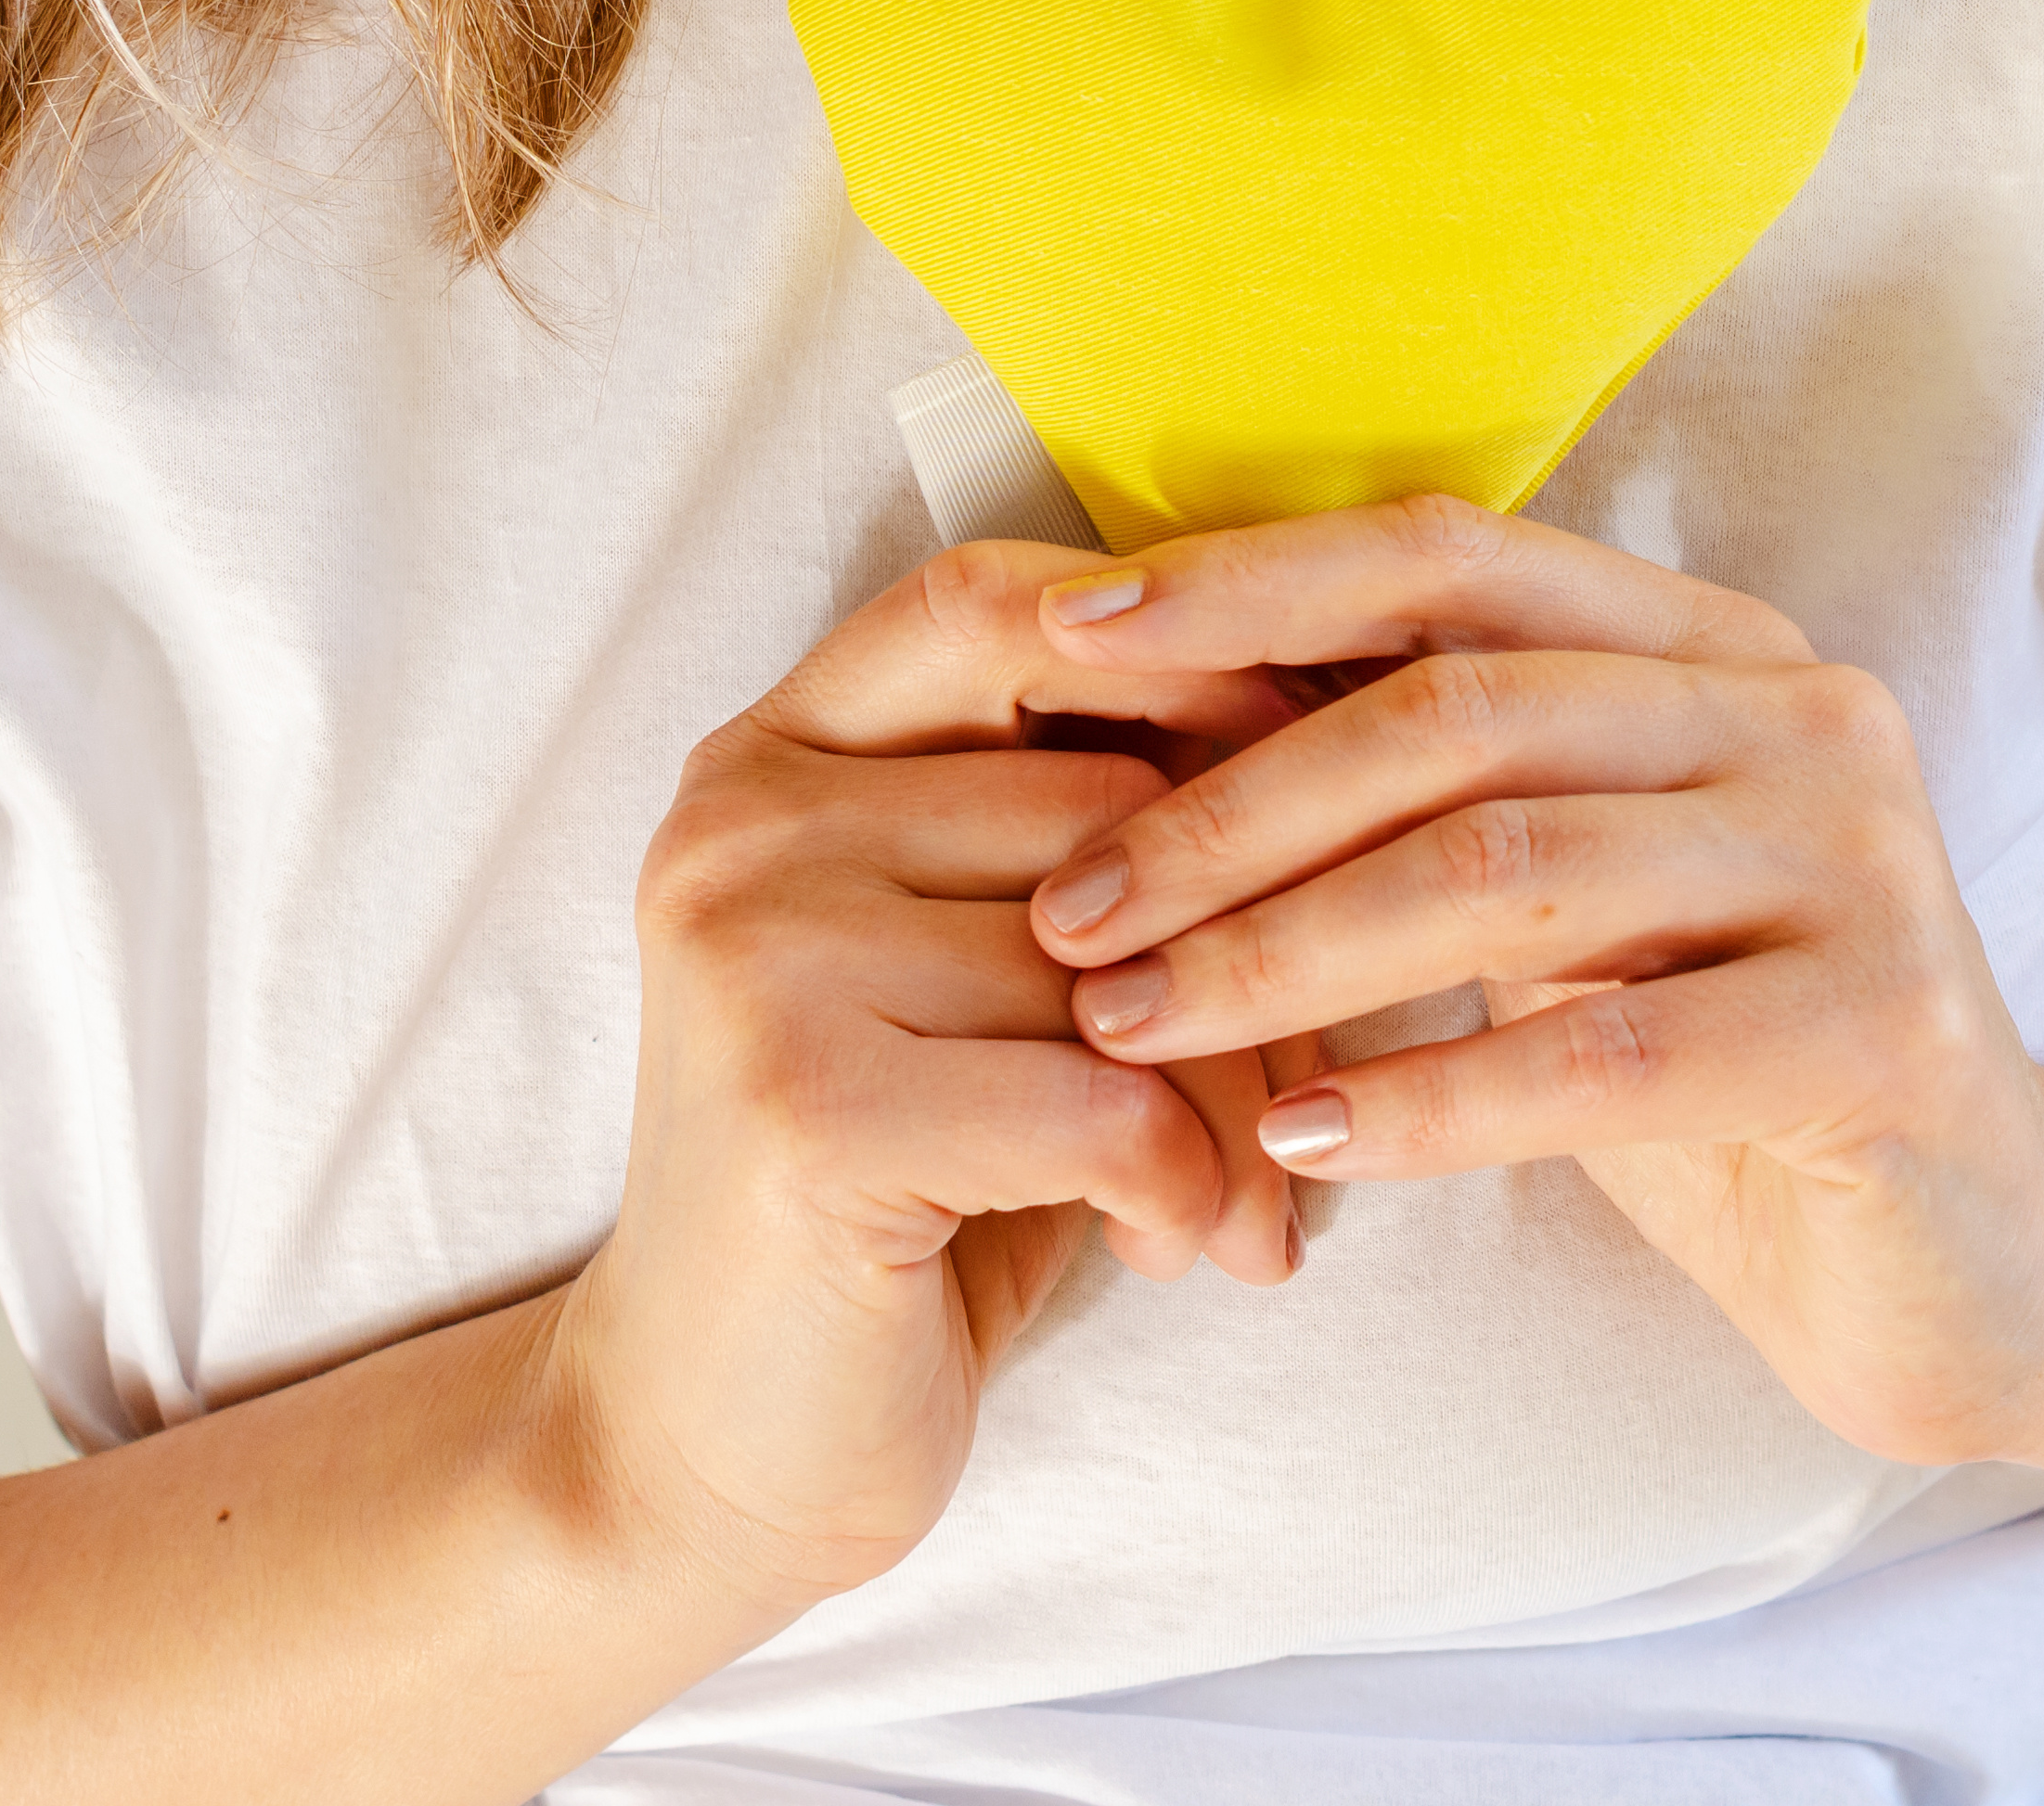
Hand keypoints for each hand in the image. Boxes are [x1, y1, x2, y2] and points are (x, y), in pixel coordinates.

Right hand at [549, 544, 1316, 1611]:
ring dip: (1241, 1095)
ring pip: (1130, 958)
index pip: (991, 600)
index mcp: (774, 755)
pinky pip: (1107, 1097)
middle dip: (1260, 945)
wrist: (707, 1443)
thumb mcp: (976, 975)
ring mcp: (757, 951)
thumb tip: (1336, 714)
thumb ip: (1076, 834)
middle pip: (1111, 799)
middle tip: (1305, 1080)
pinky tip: (1184, 1249)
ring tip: (1245, 1191)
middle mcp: (742, 822)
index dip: (1179, 647)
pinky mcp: (804, 1100)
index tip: (1327, 738)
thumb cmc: (902, 1187)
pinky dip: (1190, 1185)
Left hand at [1016, 499, 2043, 1470]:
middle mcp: (1802, 714)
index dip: (1253, 580)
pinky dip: (1430, 1096)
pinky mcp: (1885, 1027)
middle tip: (1069, 912)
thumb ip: (1435, 788)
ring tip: (1134, 1027)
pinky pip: (1607, 1047)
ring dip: (1288, 950)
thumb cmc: (1721, 1073)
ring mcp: (1859, 863)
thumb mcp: (1571, 902)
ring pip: (1509, 867)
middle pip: (1459, 708)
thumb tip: (1148, 694)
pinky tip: (1300, 1140)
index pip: (1452, 556)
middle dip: (1230, 806)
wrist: (1980, 1272)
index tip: (1067, 636)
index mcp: (1714, 647)